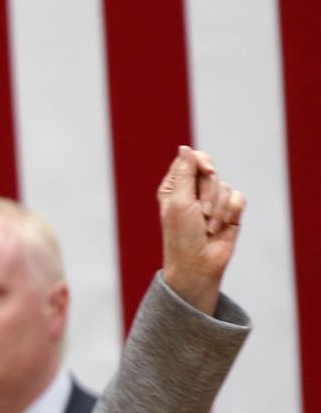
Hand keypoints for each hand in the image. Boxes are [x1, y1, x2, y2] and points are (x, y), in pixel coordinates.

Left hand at [158, 146, 243, 315]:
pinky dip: (231, 212)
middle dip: (210, 192)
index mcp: (174, 187)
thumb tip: (185, 148)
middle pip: (210, 170)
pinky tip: (222, 227)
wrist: (199, 265)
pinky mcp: (229, 210)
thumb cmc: (182, 236)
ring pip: (225, 186)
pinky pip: (238, 197)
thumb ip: (185, 173)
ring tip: (208, 227)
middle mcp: (192, 191)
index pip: (189, 159)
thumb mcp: (179, 202)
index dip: (201, 162)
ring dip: (219, 209)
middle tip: (202, 213)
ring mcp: (212, 201)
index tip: (207, 171)